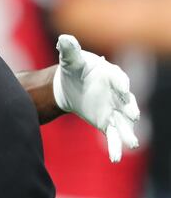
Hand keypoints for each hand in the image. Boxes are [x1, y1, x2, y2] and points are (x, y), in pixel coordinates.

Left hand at [53, 34, 139, 162]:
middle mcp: (117, 93)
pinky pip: (113, 135)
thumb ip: (70, 50)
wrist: (69, 85)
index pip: (119, 78)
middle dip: (130, 108)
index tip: (122, 88)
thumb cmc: (74, 69)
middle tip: (133, 115)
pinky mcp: (106, 122)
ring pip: (124, 122)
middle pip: (127, 102)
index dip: (120, 83)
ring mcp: (114, 109)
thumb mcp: (70, 59)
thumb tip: (64, 39)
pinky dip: (116, 146)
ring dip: (129, 132)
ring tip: (132, 143)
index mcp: (111, 74)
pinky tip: (115, 158)